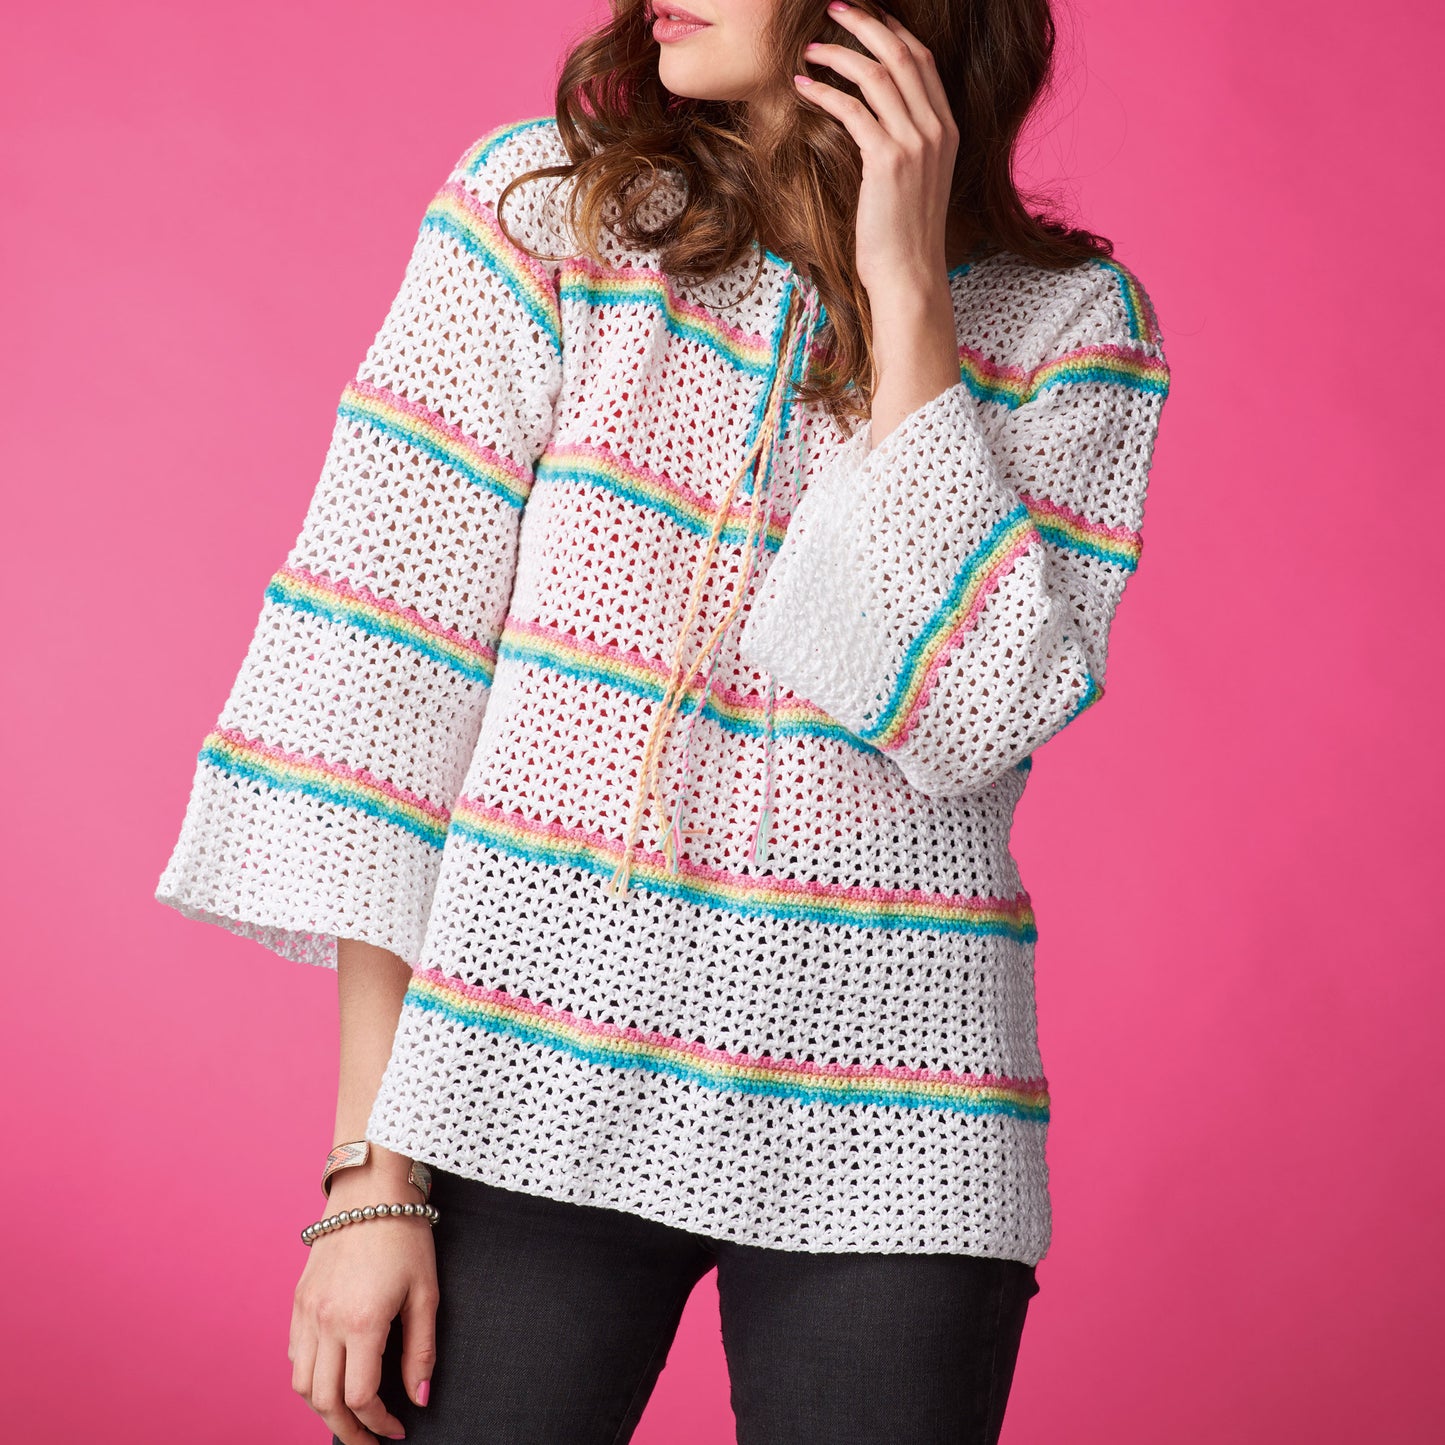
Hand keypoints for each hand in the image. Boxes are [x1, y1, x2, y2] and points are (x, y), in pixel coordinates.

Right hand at [289, 1174, 437, 1443]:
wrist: (370, 1188)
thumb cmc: (406, 1234)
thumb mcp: (427, 1292)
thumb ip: (421, 1351)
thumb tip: (418, 1399)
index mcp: (362, 1322)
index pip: (361, 1397)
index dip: (380, 1424)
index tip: (399, 1430)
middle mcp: (326, 1322)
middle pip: (324, 1402)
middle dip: (347, 1431)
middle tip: (370, 1441)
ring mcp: (307, 1311)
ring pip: (302, 1384)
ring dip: (323, 1409)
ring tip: (350, 1416)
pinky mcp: (298, 1300)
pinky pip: (294, 1355)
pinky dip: (309, 1377)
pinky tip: (332, 1376)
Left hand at [795, 1, 959, 303]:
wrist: (910, 275)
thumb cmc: (904, 237)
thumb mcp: (916, 182)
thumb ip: (907, 145)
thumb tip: (876, 122)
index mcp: (947, 130)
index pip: (922, 61)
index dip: (892, 31)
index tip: (864, 18)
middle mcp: (937, 130)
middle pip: (902, 54)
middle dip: (865, 23)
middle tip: (833, 9)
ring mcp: (916, 144)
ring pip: (876, 75)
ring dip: (838, 54)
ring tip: (809, 48)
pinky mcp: (887, 161)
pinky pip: (852, 110)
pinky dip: (824, 93)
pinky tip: (802, 88)